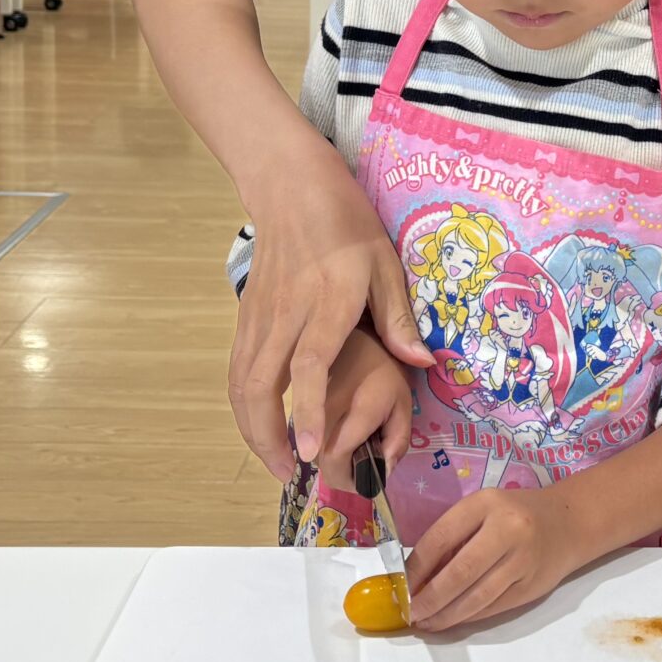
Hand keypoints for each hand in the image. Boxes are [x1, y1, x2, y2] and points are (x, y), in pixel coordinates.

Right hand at [231, 157, 428, 482]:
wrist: (291, 187)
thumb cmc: (346, 224)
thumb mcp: (385, 262)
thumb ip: (399, 317)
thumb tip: (422, 362)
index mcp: (328, 302)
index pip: (310, 367)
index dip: (310, 411)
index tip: (313, 451)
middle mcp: (288, 314)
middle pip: (263, 385)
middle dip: (270, 436)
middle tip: (291, 474)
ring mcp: (261, 316)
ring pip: (243, 381)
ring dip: (252, 427)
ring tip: (276, 462)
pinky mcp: (247, 315)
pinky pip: (238, 368)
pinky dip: (243, 403)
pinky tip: (258, 425)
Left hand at [405, 489, 583, 631]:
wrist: (570, 522)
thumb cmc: (516, 514)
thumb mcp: (483, 510)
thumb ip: (453, 537)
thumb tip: (417, 578)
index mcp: (486, 504)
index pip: (441, 538)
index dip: (417, 568)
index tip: (401, 587)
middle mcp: (508, 530)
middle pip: (460, 573)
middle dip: (430, 598)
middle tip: (411, 614)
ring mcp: (524, 561)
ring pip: (477, 597)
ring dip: (447, 615)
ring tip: (427, 622)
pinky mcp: (533, 587)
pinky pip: (493, 608)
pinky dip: (469, 617)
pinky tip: (452, 620)